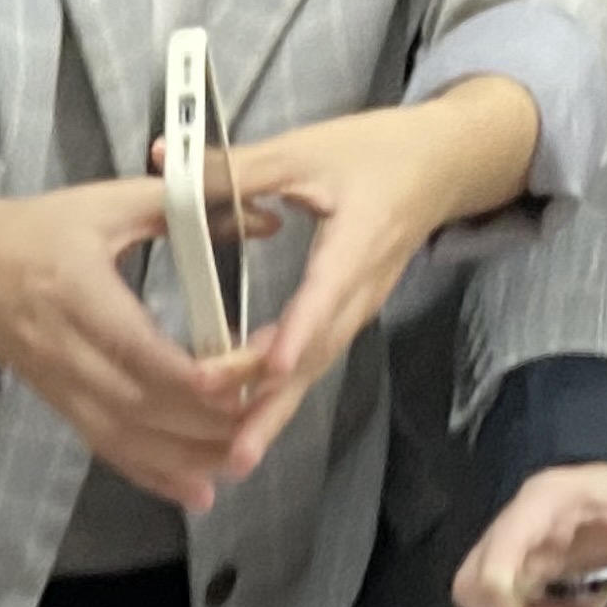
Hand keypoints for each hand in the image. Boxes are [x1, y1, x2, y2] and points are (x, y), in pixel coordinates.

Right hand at [0, 180, 249, 506]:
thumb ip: (185, 205)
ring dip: (183, 459)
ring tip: (239, 464)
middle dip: (201, 422)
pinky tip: (194, 492)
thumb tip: (269, 216)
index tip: (239, 382)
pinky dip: (151, 474)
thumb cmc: (37, 231)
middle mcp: (61, 347)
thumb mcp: (105, 202)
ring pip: (123, 436)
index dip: (187, 376)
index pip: (134, 347)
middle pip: (135, 403)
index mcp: (73, 290)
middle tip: (262, 420)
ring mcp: (57, 384)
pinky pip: (106, 447)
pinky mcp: (58, 405)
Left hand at [221, 82, 542, 477]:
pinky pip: (311, 364)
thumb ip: (233, 165)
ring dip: (274, 413)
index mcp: (358, 239)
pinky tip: (241, 432)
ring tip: (233, 458)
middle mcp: (361, 287)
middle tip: (230, 442)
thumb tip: (161, 163)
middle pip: (316, 350)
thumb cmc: (378, 151)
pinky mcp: (344, 320)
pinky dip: (278, 399)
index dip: (299, 330)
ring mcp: (356, 309)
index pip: (326, 293)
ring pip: (314, 367)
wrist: (445, 165)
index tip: (272, 366)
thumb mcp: (307, 148)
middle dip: (272, 396)